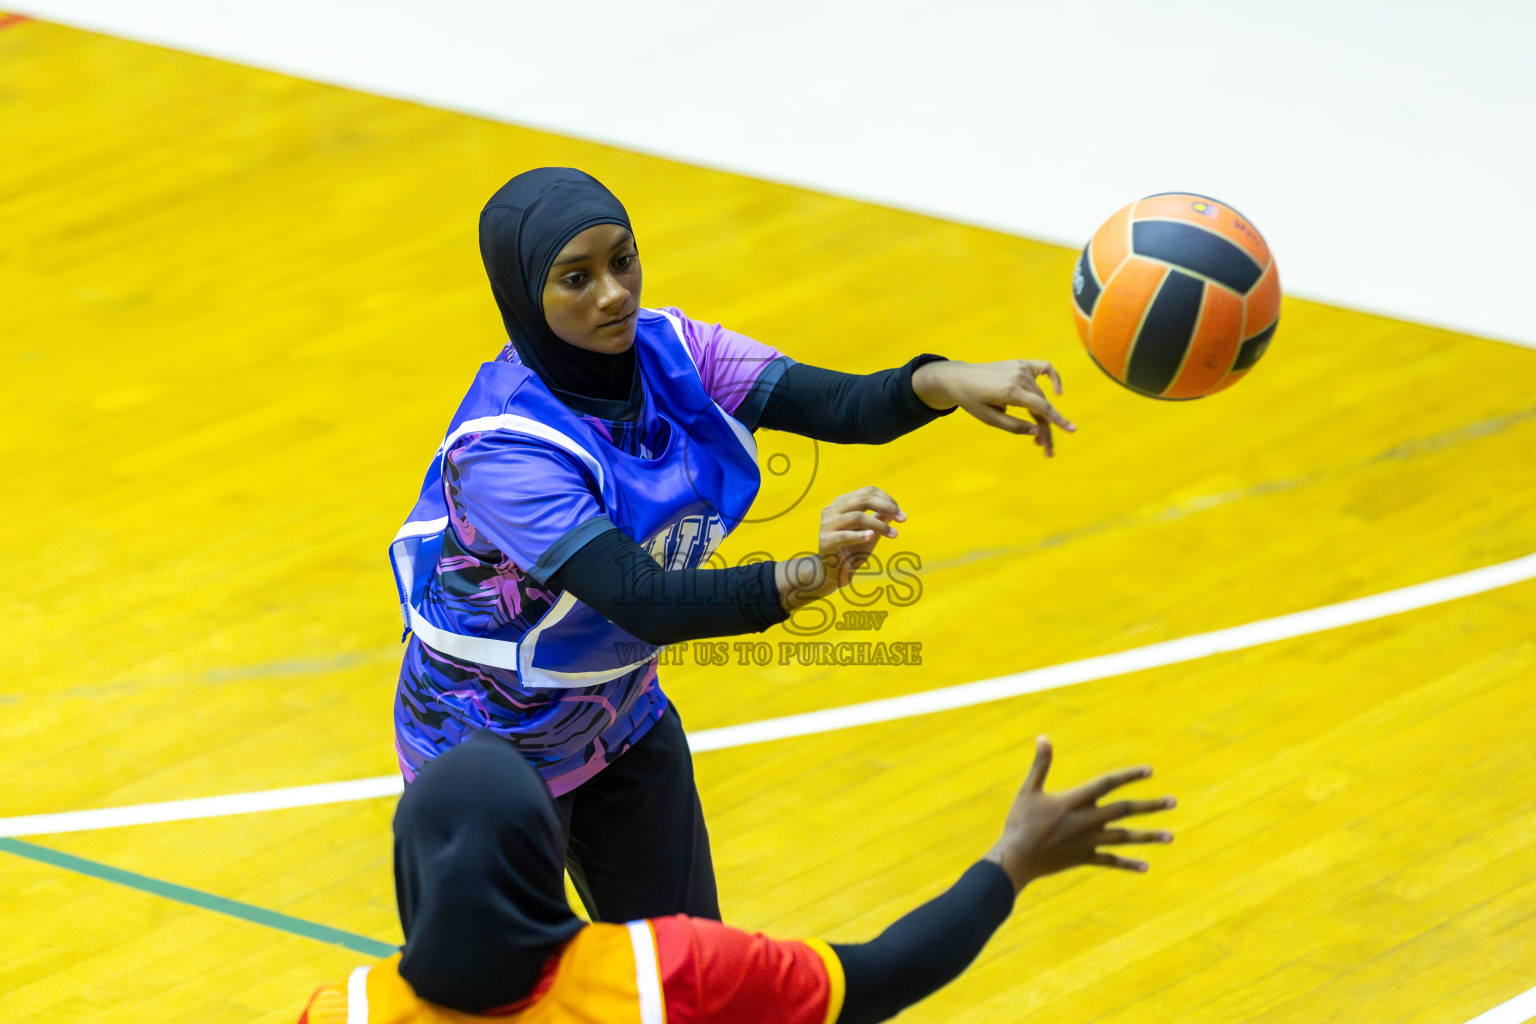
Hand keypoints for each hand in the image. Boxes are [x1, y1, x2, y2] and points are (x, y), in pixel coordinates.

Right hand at [776, 486, 903, 609]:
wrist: (834, 573)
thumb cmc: (854, 550)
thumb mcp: (871, 533)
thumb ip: (879, 520)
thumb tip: (894, 509)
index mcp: (841, 503)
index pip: (866, 492)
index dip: (886, 499)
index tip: (900, 512)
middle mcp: (832, 510)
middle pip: (862, 500)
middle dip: (886, 507)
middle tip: (903, 519)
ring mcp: (827, 525)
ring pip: (856, 517)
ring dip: (879, 525)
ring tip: (894, 534)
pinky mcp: (826, 541)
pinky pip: (845, 535)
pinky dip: (860, 535)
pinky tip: (873, 536)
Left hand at [912, 359, 1076, 456]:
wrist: (959, 378)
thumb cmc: (972, 400)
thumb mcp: (989, 418)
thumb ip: (1014, 426)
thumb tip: (1037, 431)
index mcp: (1009, 391)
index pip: (1040, 407)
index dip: (1057, 420)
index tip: (1072, 430)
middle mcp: (1018, 377)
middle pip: (1041, 405)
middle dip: (1046, 429)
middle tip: (1046, 451)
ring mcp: (1020, 368)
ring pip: (1041, 395)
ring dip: (1044, 416)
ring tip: (1040, 436)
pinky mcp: (1020, 364)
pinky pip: (1045, 368)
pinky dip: (1054, 378)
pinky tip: (1058, 392)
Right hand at [985, 736, 1174, 892]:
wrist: (1015, 860)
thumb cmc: (1019, 822)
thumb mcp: (1028, 790)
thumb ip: (1040, 765)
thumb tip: (1043, 737)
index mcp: (1073, 801)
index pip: (1106, 785)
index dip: (1128, 776)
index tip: (1149, 770)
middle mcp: (1085, 821)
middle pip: (1124, 811)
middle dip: (1150, 806)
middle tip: (1173, 802)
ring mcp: (1087, 842)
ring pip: (1124, 838)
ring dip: (1148, 837)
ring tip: (1170, 836)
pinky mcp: (1083, 858)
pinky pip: (1110, 861)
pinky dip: (1127, 864)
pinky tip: (1145, 867)